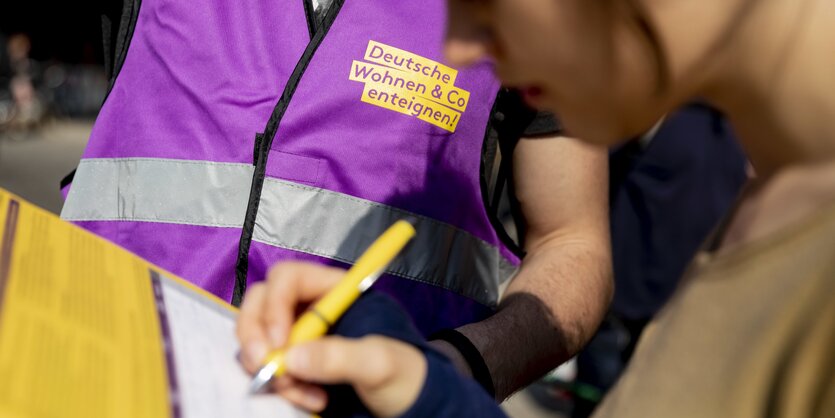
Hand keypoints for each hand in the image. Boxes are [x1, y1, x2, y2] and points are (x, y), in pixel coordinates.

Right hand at [236, 262, 426, 416]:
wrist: (410, 406)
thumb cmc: (404, 374)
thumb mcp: (380, 364)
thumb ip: (341, 356)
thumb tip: (292, 357)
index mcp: (335, 292)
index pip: (289, 278)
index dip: (275, 303)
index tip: (278, 341)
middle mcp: (311, 308)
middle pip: (262, 302)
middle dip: (256, 334)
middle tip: (264, 366)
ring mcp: (299, 335)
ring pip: (259, 336)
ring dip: (268, 365)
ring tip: (300, 392)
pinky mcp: (294, 362)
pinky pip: (267, 365)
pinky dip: (278, 384)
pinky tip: (306, 399)